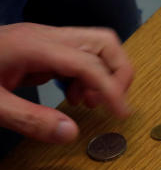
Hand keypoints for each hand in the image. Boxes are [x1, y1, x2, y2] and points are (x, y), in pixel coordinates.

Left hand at [0, 23, 134, 143]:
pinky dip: (87, 77)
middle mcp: (44, 36)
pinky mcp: (40, 48)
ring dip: (103, 75)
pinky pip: (79, 56)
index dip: (111, 89)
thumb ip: (30, 119)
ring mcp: (43, 39)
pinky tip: (71, 97)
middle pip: (104, 42)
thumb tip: (71, 133)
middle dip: (118, 73)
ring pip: (96, 47)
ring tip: (86, 103)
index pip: (89, 63)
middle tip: (112, 103)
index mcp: (32, 46)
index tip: (122, 115)